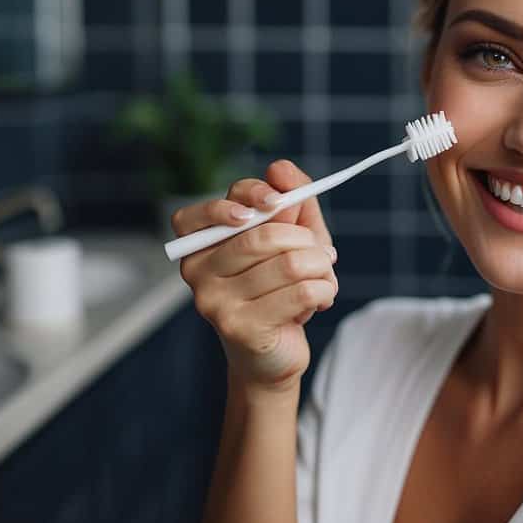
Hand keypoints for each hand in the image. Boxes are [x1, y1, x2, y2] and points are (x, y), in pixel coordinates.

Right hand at [171, 159, 337, 397]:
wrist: (275, 354)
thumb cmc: (281, 288)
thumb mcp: (293, 237)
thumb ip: (291, 200)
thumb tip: (281, 168)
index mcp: (199, 244)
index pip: (209, 210)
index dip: (246, 197)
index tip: (276, 200)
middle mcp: (196, 272)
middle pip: (261, 236)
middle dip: (306, 240)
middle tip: (322, 254)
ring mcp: (214, 301)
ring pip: (289, 263)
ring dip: (322, 268)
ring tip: (324, 278)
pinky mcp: (240, 328)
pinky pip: (301, 292)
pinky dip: (325, 290)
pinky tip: (321, 299)